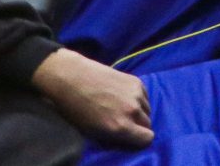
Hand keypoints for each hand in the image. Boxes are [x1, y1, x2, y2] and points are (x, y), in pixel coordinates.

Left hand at [31, 49, 152, 145]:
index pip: (147, 139)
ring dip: (138, 112)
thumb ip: (114, 139)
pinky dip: (137, 100)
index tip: (130, 138)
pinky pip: (145, 97)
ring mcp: (136, 94)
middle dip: (137, 126)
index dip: (139, 140)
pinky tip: (121, 96)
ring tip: (120, 108)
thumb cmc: (76, 110)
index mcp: (120, 127)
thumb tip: (127, 140)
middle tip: (123, 122)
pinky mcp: (136, 81)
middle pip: (148, 125)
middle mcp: (132, 111)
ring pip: (147, 110)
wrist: (71, 78)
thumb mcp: (92, 134)